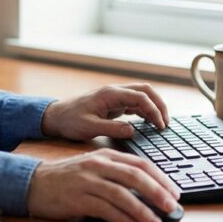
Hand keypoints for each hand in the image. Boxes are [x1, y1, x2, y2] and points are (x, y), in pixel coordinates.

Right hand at [26, 149, 180, 221]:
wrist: (35, 182)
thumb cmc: (67, 178)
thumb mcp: (93, 167)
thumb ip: (117, 174)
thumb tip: (146, 190)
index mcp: (105, 156)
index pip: (139, 163)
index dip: (160, 178)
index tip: (173, 191)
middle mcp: (97, 165)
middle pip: (134, 176)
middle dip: (157, 192)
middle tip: (171, 205)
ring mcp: (87, 181)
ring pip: (122, 194)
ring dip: (142, 209)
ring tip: (155, 221)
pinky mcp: (78, 198)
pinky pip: (105, 209)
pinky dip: (121, 218)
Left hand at [40, 83, 168, 140]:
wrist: (56, 117)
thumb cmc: (70, 121)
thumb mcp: (89, 127)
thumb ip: (111, 128)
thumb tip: (132, 130)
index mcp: (110, 94)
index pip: (140, 96)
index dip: (153, 110)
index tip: (160, 125)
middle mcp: (114, 92)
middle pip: (145, 91)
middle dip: (159, 105)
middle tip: (166, 123)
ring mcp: (115, 97)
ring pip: (142, 96)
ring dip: (153, 108)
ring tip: (161, 125)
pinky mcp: (114, 104)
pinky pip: (135, 104)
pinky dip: (145, 112)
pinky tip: (150, 124)